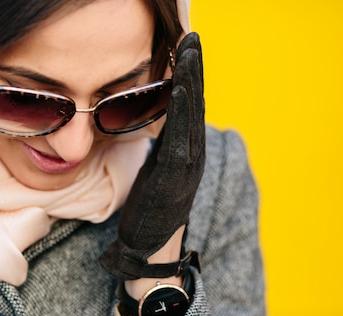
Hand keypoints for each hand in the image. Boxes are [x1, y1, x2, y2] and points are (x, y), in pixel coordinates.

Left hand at [99, 32, 204, 280]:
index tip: (185, 48)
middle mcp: (191, 155)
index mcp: (184, 152)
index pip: (187, 107)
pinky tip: (178, 87)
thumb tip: (152, 128)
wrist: (149, 252)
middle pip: (194, 104)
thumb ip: (160, 149)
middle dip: (194, 69)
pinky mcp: (175, 178)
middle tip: (192, 37)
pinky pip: (179, 138)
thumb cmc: (148, 212)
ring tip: (190, 50)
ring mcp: (186, 166)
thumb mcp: (154, 172)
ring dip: (190, 81)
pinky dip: (180, 111)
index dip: (188, 77)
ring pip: (191, 116)